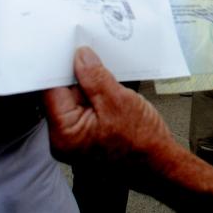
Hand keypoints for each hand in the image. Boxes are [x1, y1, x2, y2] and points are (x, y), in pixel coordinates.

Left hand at [43, 47, 173, 166]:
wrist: (161, 165)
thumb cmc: (142, 143)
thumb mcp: (118, 101)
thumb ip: (95, 77)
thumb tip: (80, 57)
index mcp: (64, 133)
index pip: (51, 90)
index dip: (62, 66)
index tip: (73, 49)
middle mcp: (64, 138)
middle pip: (62, 95)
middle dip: (79, 76)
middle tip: (96, 59)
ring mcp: (76, 138)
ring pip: (76, 100)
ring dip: (92, 87)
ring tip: (112, 84)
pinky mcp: (88, 135)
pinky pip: (86, 109)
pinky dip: (98, 98)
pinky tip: (113, 94)